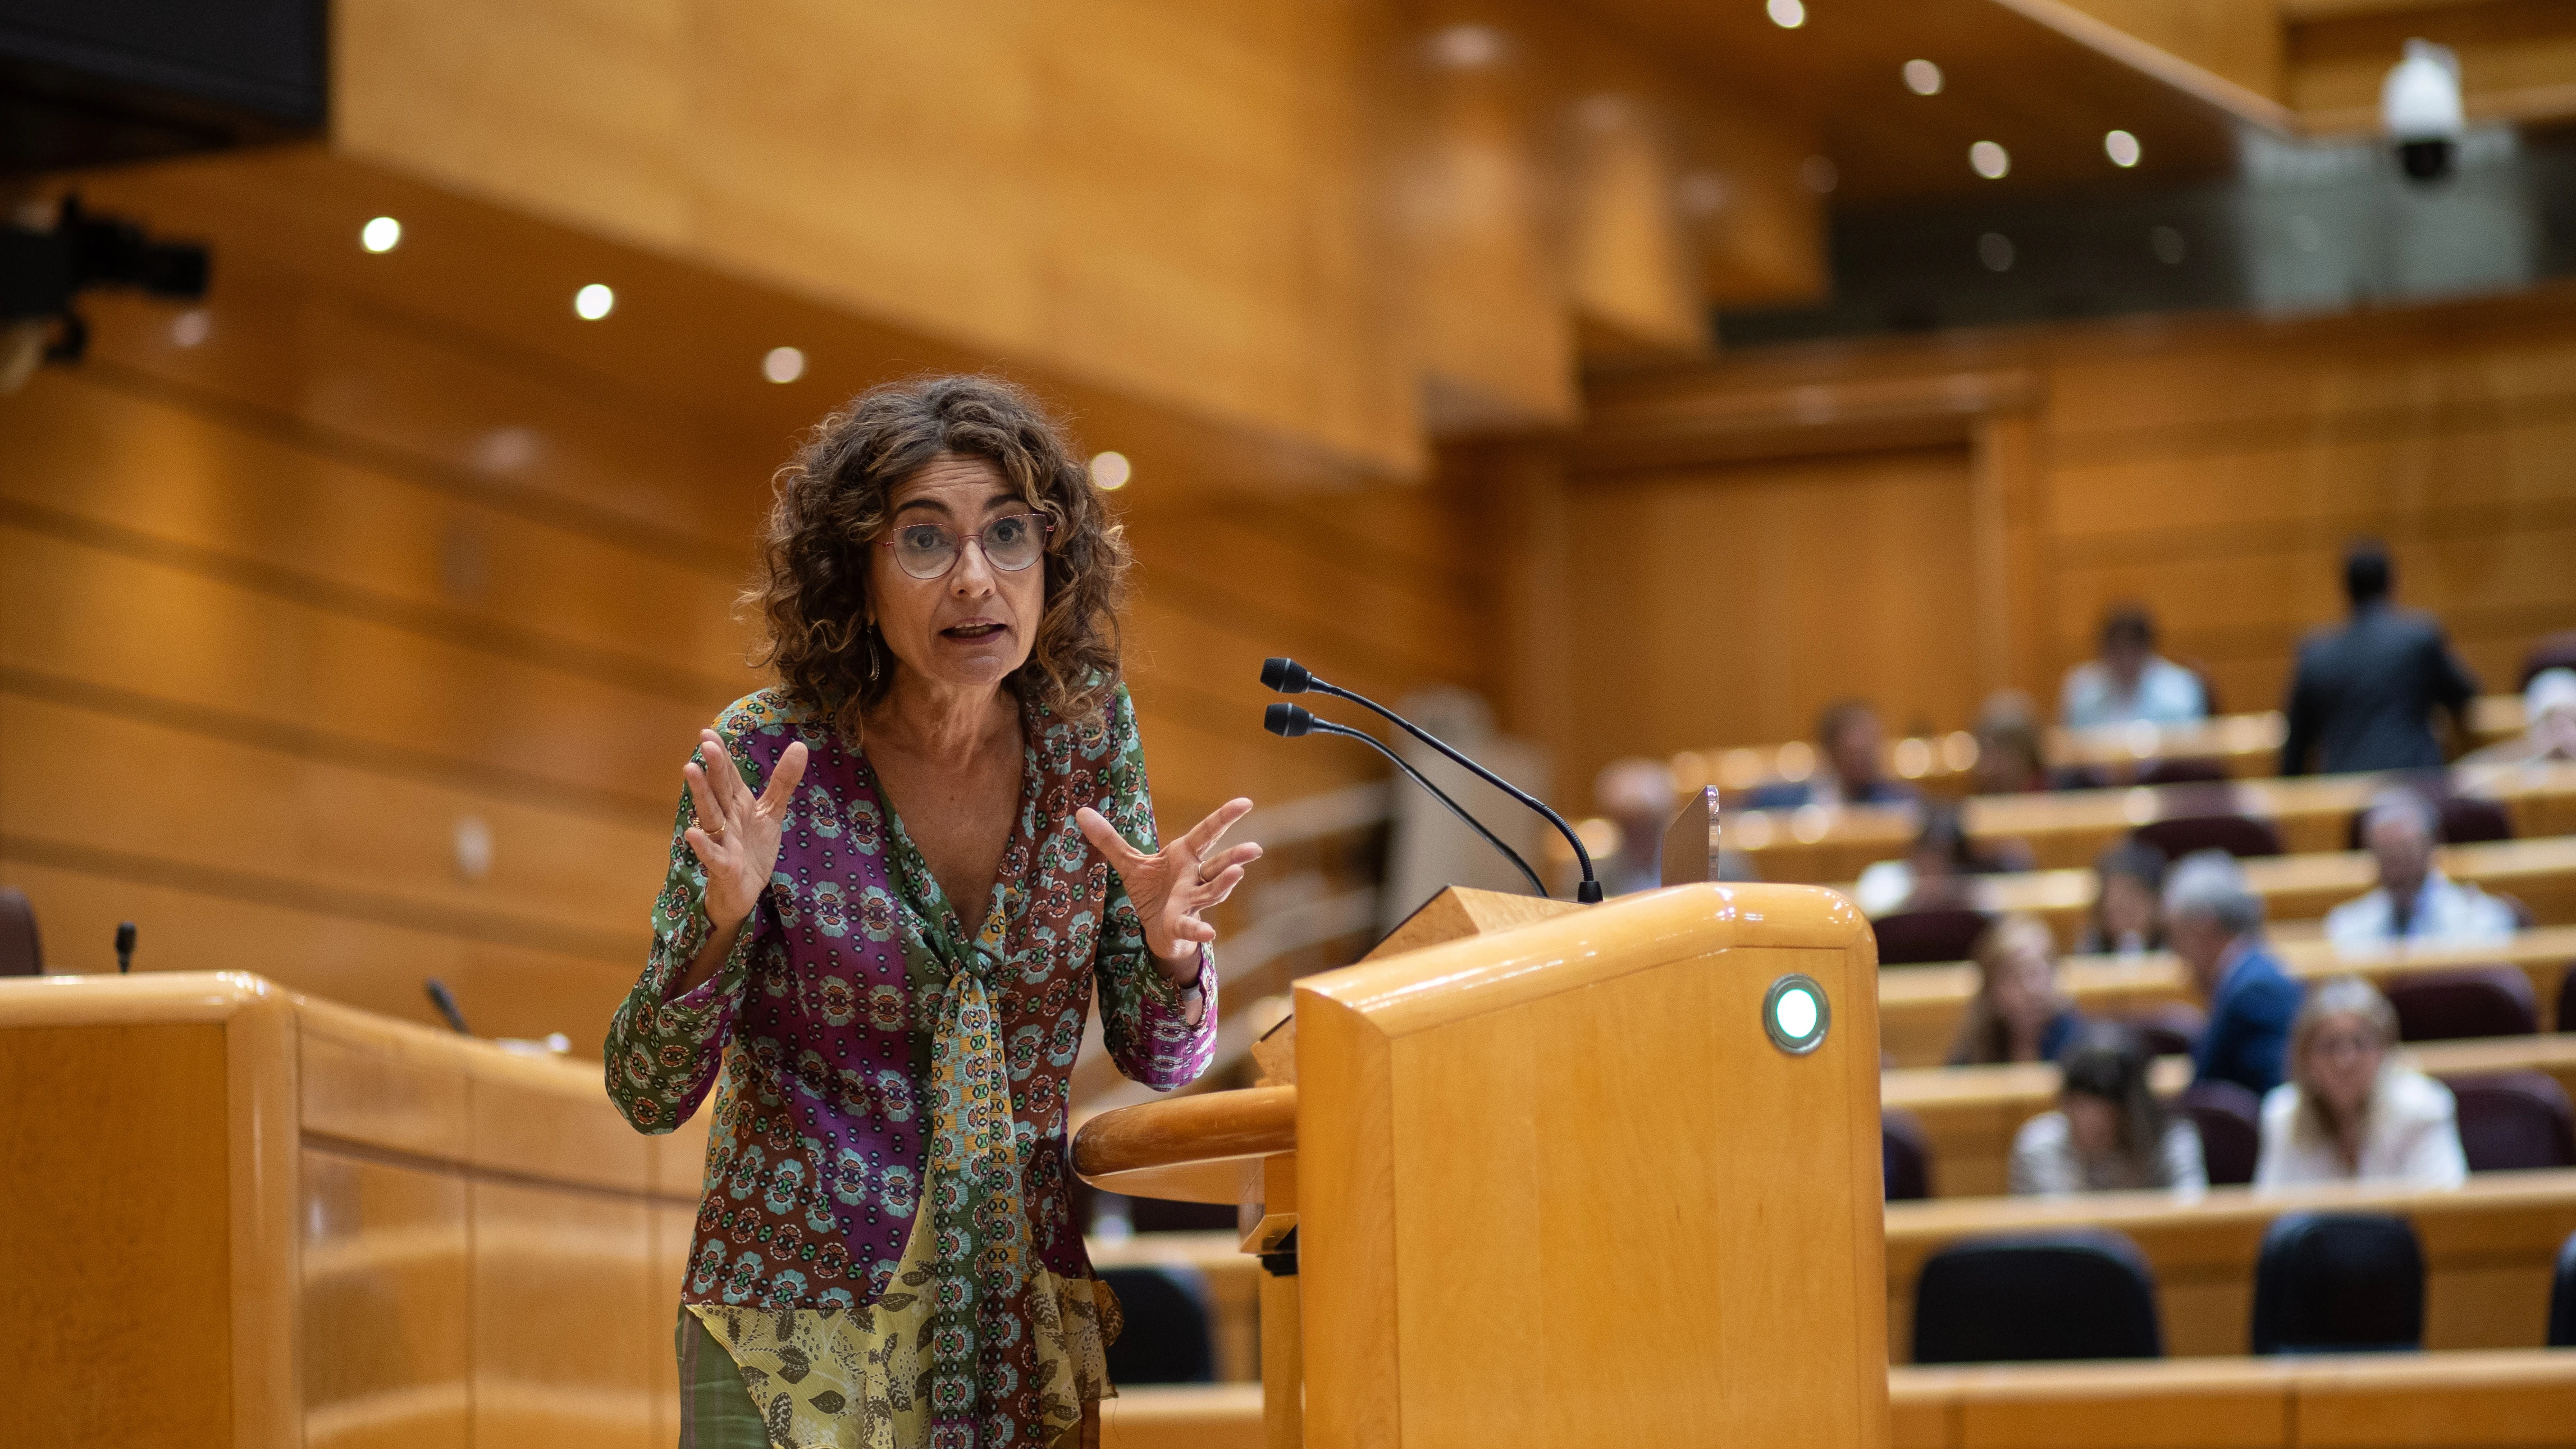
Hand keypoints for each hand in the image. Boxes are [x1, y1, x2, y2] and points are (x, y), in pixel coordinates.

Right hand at [682, 729, 809, 931]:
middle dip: (713, 767)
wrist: (745, 892)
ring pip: (710, 816)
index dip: (721, 756)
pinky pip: (712, 855)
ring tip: (690, 770)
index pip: (728, 777)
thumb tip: (799, 745)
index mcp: (738, 805)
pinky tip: (692, 833)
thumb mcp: (772, 813)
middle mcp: (727, 820)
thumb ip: (782, 782)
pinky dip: (703, 846)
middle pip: (719, 791)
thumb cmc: (753, 849)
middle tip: (705, 743)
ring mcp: (723, 842)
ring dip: (701, 795)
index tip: (708, 732)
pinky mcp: (723, 867)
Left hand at [1076, 797, 1261, 980]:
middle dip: (1235, 856)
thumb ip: (1109, 840)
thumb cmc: (1152, 893)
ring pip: (1211, 891)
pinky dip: (1199, 929)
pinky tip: (1209, 933)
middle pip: (1218, 863)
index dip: (1225, 817)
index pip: (1207, 833)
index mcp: (1185, 856)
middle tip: (1254, 848)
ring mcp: (1191, 901)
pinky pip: (1192, 925)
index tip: (1246, 802)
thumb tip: (1081, 812)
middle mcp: (1195, 877)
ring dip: (1224, 884)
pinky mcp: (1182, 923)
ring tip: (1237, 874)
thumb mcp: (1129, 864)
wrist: (1156, 931)